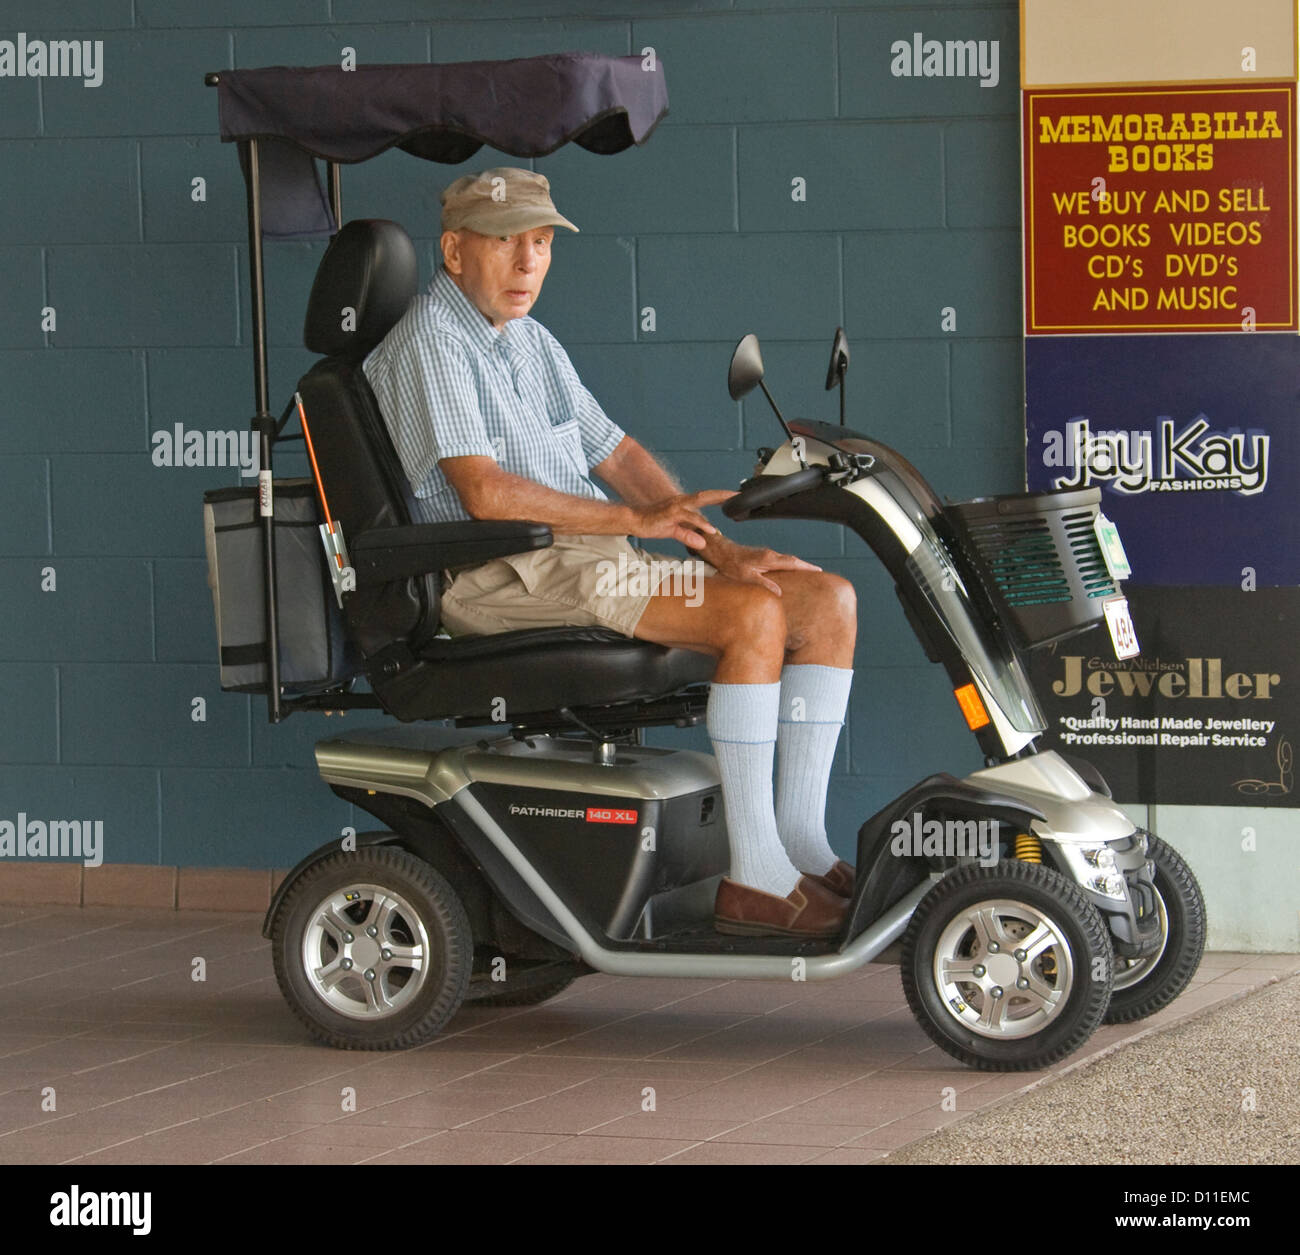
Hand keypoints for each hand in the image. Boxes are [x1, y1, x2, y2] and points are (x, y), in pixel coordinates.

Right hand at [633, 490, 735, 549]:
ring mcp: (676, 506)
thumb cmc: (651, 524)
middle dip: (723, 494)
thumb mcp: (674, 532)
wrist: (633, 521)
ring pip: (699, 502)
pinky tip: (710, 529)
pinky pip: (688, 518)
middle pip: (706, 494)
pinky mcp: (670, 514)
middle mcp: (681, 502)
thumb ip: (688, 536)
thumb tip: (703, 543)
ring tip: (731, 503)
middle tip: (738, 495)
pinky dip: (701, 523)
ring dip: (715, 501)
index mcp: (684, 504)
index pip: (706, 498)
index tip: (734, 497)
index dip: (720, 496)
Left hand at [707, 538, 821, 594]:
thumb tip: (779, 592)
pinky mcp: (763, 555)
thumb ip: (764, 584)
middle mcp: (770, 554)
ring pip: (786, 559)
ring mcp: (767, 553)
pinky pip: (780, 560)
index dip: (806, 567)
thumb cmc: (731, 565)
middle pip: (793, 560)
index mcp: (769, 559)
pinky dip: (789, 564)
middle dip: (806, 566)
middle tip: (818, 572)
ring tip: (807, 572)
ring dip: (797, 565)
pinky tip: (789, 571)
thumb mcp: (747, 577)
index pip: (792, 563)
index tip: (818, 571)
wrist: (722, 552)